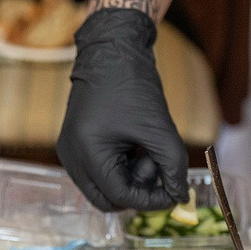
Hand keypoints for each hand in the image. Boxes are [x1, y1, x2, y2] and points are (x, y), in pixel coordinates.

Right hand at [57, 8, 188, 210]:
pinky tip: (136, 145)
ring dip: (131, 178)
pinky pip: (100, 172)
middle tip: (158, 168)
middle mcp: (71, 157)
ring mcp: (70, 152)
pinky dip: (122, 168)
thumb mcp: (160, 127)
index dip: (151, 200)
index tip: (175, 193)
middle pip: (107, 199)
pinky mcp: (76, 145)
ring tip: (147, 149)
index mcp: (87, 152)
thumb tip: (179, 196)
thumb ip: (173, 165)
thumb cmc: (132, 83)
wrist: (111, 49)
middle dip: (138, 191)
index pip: (119, 196)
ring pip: (104, 188)